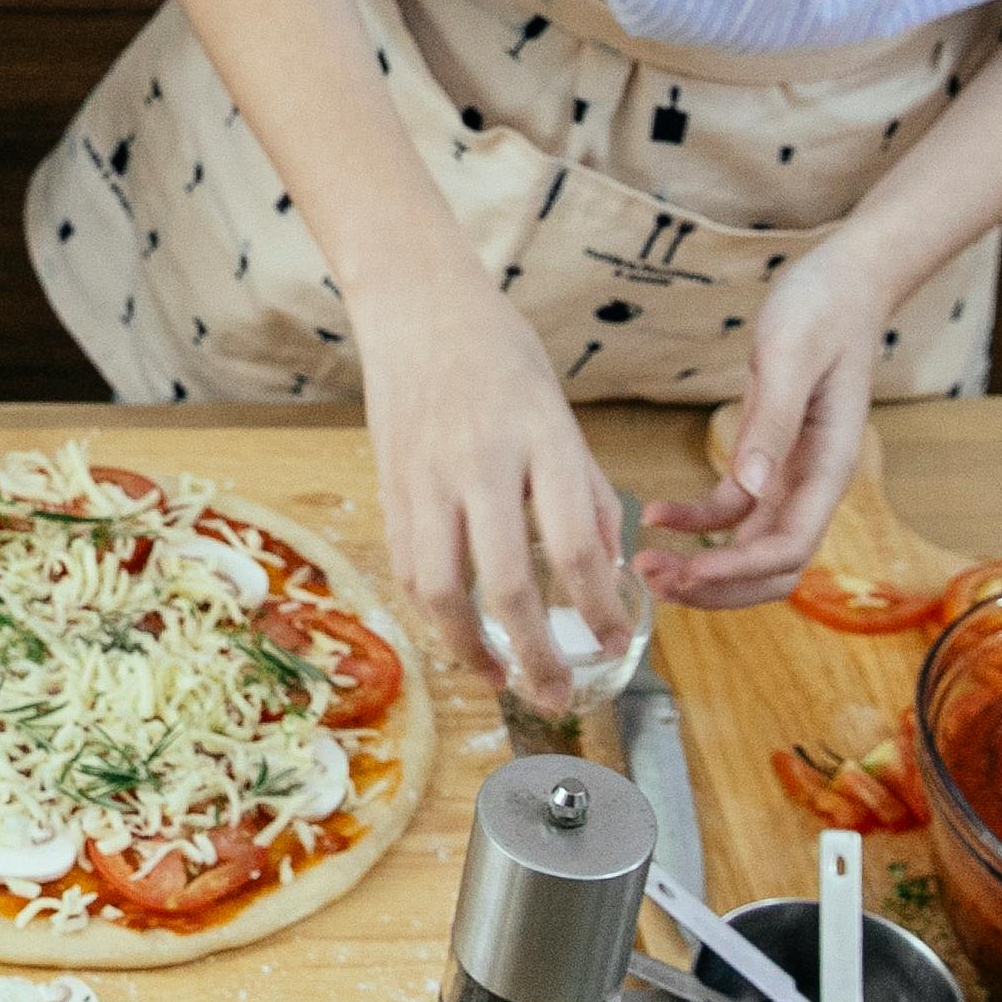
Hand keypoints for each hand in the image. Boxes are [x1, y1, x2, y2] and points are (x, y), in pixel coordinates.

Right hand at [356, 265, 636, 712]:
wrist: (417, 307)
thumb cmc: (502, 355)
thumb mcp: (562, 413)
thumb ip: (586, 491)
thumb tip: (608, 569)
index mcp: (541, 441)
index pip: (576, 548)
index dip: (598, 609)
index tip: (612, 644)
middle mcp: (481, 463)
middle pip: (508, 585)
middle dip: (535, 655)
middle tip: (556, 694)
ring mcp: (427, 478)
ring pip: (442, 590)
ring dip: (471, 649)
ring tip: (499, 677)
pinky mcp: (389, 487)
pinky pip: (409, 568)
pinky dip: (433, 613)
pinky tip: (458, 630)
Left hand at [643, 237, 902, 607]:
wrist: (841, 283)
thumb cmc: (822, 310)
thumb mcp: (791, 356)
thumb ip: (773, 421)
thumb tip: (751, 487)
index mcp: (828, 468)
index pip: (790, 548)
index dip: (738, 570)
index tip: (686, 570)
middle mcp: (812, 484)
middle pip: (771, 568)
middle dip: (716, 587)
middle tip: (654, 584)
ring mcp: (789, 476)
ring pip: (748, 548)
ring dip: (701, 564)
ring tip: (646, 566)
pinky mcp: (766, 458)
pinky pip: (729, 510)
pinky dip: (694, 521)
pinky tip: (653, 514)